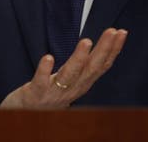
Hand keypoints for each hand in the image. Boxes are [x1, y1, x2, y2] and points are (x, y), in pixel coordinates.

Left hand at [0, 28, 126, 107]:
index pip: (101, 66)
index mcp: (81, 84)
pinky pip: (41, 81)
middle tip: (112, 31)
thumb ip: (80, 67)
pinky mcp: (35, 93)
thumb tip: (95, 45)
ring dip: (79, 58)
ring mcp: (54, 92)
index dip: (112, 50)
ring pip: (69, 75)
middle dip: (103, 49)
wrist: (26, 116)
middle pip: (91, 68)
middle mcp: (72, 89)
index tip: (121, 32)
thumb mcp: (69, 80)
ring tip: (86, 41)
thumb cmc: (49, 94)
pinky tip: (48, 57)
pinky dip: (45, 70)